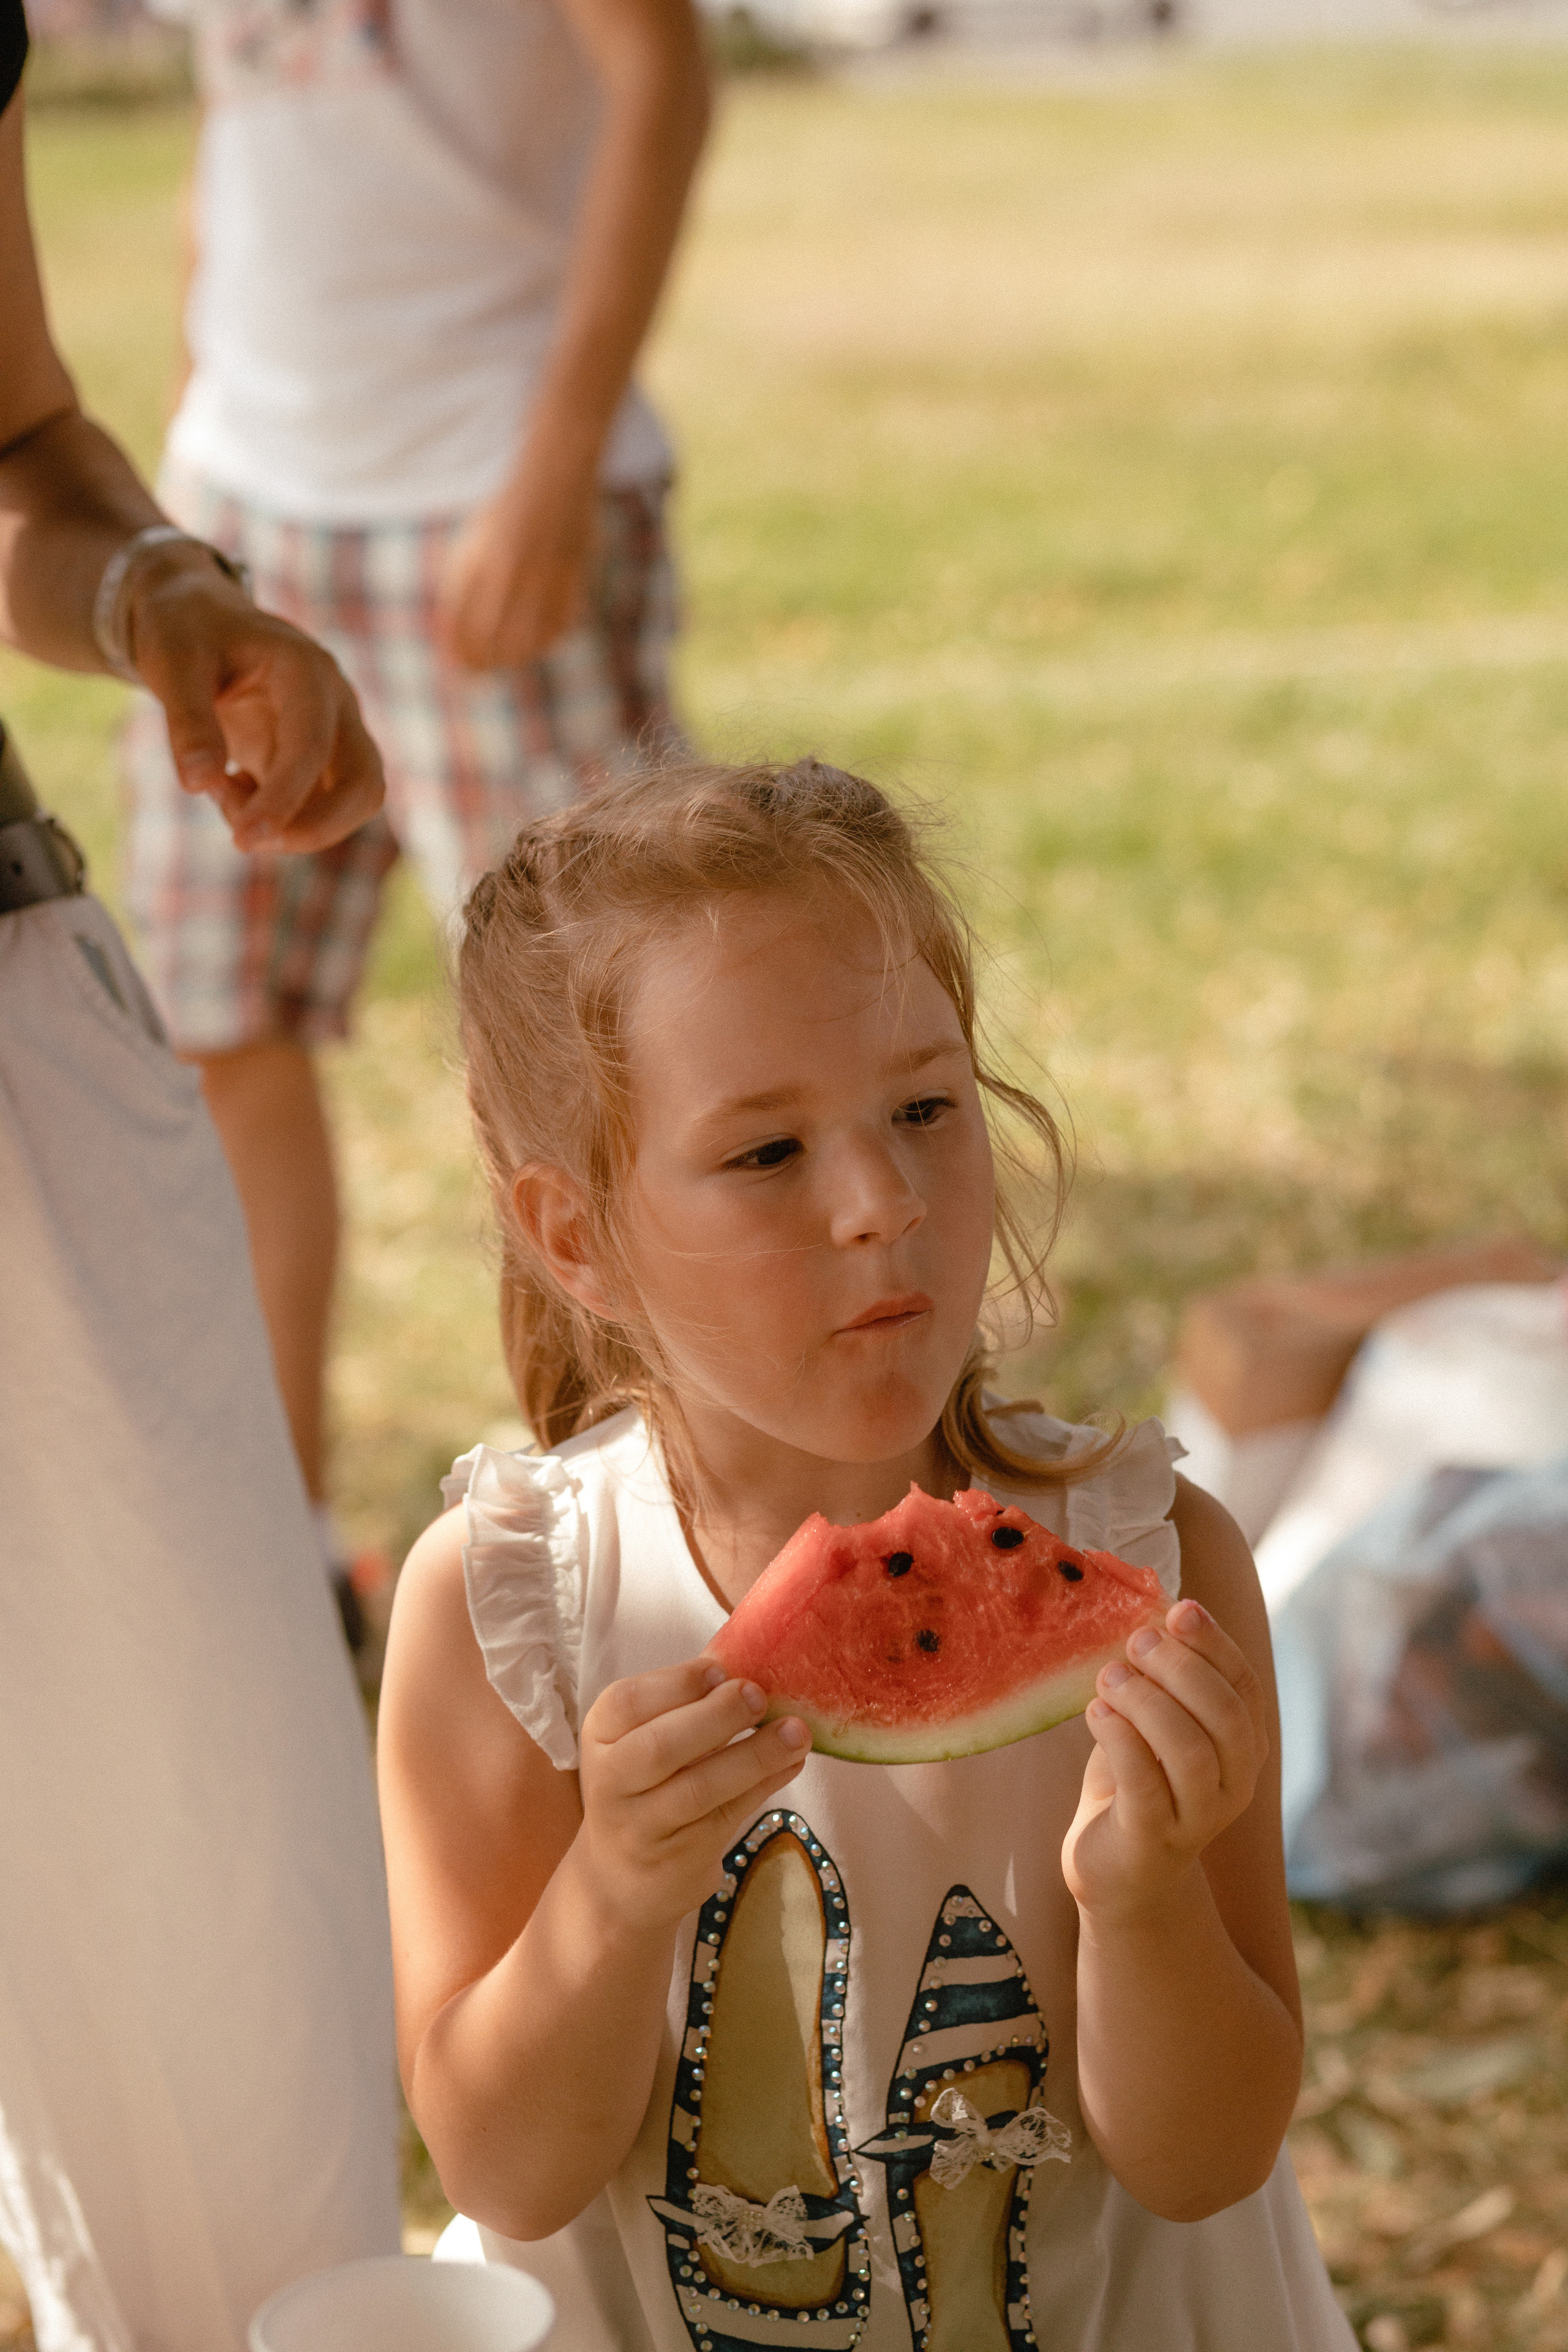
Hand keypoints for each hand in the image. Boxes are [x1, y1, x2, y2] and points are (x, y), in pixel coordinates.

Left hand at [130, 555, 384, 853]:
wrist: (196, 616)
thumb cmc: (184, 631)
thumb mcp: (172, 663)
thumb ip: (186, 721)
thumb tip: (197, 785)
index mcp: (306, 669)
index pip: (314, 747)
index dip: (284, 798)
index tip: (243, 840)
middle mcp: (335, 703)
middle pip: (364, 784)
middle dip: (316, 828)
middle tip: (246, 841)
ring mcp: (332, 733)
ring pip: (351, 802)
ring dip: (297, 826)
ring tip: (225, 797)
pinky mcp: (315, 759)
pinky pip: (314, 805)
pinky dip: (275, 816)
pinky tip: (229, 786)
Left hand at [436, 445, 598, 672]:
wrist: (553, 479)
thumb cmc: (507, 515)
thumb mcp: (473, 541)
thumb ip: (460, 584)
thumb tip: (449, 633)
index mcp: (476, 558)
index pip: (459, 620)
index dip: (457, 650)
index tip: (459, 667)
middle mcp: (505, 568)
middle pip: (490, 635)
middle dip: (484, 662)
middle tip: (481, 675)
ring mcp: (539, 573)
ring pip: (526, 635)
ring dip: (515, 658)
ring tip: (509, 664)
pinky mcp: (571, 576)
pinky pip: (560, 623)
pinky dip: (548, 640)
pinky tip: (541, 645)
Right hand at [576, 1660, 809, 1932]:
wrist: (620, 1878)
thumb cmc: (643, 1786)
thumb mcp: (641, 1740)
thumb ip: (682, 1705)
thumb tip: (748, 1659)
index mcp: (601, 1736)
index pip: (627, 1702)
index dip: (677, 1683)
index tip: (722, 1669)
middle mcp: (612, 1782)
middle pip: (660, 1747)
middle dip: (715, 1717)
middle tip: (758, 1695)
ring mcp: (643, 1826)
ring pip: (699, 1789)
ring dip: (755, 1756)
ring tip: (797, 1733)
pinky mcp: (678, 1859)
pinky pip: (727, 1817)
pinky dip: (764, 1786)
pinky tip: (792, 1763)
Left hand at [1062, 1599, 1267, 1926]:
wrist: (1116, 1869)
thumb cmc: (1137, 1780)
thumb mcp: (1154, 1722)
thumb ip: (1160, 1676)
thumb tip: (1149, 1609)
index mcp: (1242, 1745)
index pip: (1244, 1685)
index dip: (1215, 1643)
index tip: (1178, 1609)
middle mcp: (1234, 1783)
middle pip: (1227, 1716)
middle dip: (1182, 1669)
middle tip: (1136, 1641)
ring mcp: (1199, 1817)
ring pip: (1190, 1751)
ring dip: (1147, 1702)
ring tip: (1108, 1677)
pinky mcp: (1154, 1840)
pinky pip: (1145, 1785)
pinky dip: (1122, 1740)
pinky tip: (1096, 1713)